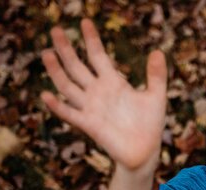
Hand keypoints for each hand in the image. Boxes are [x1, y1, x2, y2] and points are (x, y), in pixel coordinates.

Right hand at [40, 18, 166, 170]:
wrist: (145, 152)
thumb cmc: (149, 125)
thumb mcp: (155, 97)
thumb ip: (156, 75)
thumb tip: (158, 51)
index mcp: (113, 82)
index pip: (98, 56)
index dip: (92, 39)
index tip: (85, 22)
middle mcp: (98, 92)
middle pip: (77, 66)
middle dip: (66, 49)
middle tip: (56, 29)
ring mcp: (91, 107)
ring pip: (68, 86)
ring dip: (57, 71)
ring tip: (47, 53)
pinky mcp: (89, 125)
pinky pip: (70, 113)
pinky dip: (58, 106)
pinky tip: (46, 95)